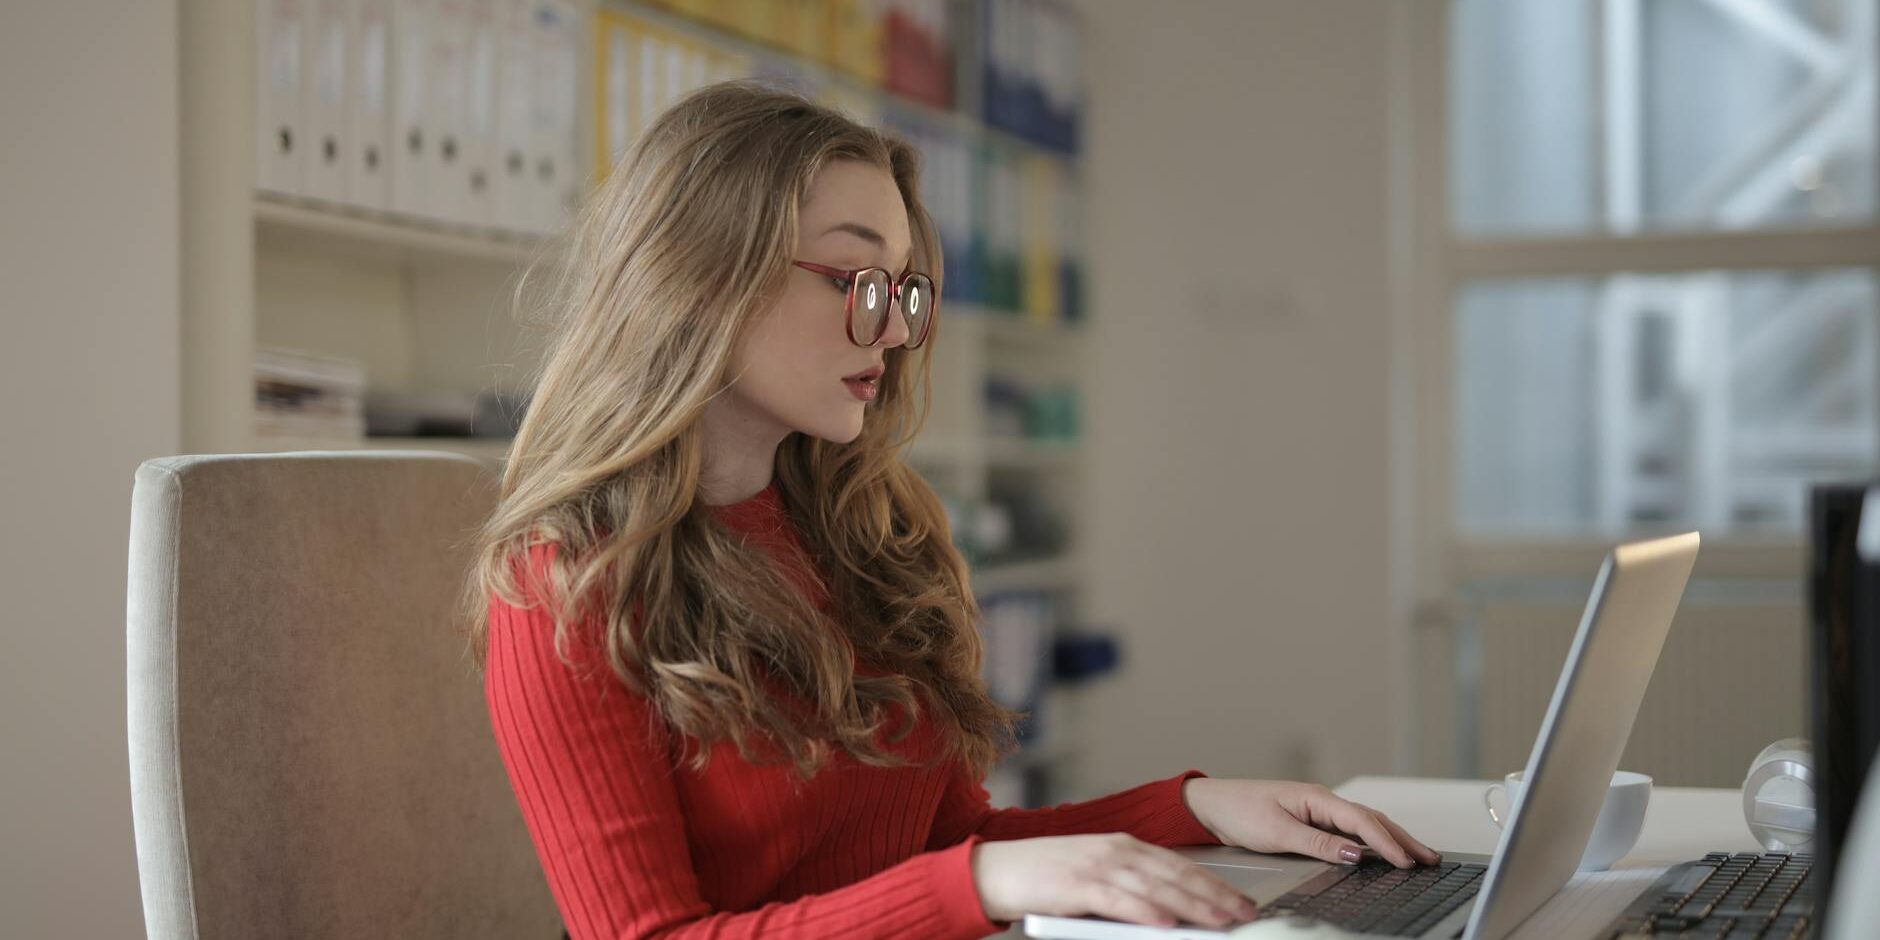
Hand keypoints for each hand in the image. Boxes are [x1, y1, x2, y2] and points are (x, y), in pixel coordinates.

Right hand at [970, 833, 1261, 928]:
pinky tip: (1167, 923)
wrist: (996, 870)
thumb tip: (1168, 912)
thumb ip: (1129, 888)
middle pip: (1176, 874)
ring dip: (1193, 905)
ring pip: (1156, 887)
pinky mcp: (1078, 885)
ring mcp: (1097, 865)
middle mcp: (1115, 849)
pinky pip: (1120, 900)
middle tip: (1243, 912)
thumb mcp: (1094, 875)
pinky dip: (1147, 911)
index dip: (1212, 883)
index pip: (1178, 865)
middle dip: (1214, 895)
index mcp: (1122, 844)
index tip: (1238, 900)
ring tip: (1220, 920)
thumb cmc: (1043, 877)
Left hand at [1182, 778, 1441, 868]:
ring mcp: (1318, 809)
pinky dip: (1371, 841)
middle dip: (1402, 839)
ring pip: (1363, 824)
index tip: (1406, 861)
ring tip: (1417, 854)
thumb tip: (1354, 853)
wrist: (1212, 805)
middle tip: (1430, 858)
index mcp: (1316, 797)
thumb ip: (1318, 843)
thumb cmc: (1239, 812)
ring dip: (1391, 839)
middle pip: (1371, 820)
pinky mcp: (1311, 820)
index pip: (1361, 821)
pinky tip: (1381, 851)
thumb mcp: (1277, 832)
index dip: (1386, 842)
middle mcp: (1321, 800)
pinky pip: (1349, 830)